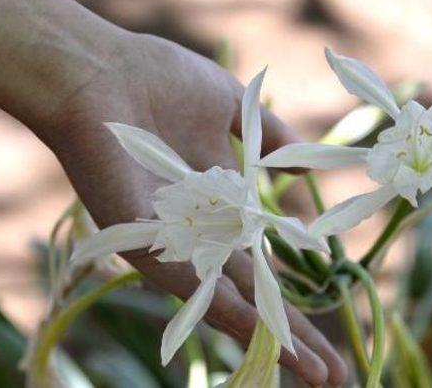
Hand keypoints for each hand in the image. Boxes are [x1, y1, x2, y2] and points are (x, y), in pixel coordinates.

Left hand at [40, 32, 346, 386]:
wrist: (98, 73)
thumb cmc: (159, 80)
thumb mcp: (232, 106)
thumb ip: (273, 137)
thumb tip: (304, 177)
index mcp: (222, 203)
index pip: (267, 257)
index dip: (296, 289)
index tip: (329, 315)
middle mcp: (201, 233)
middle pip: (257, 291)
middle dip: (294, 331)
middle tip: (333, 372)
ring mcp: (176, 243)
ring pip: (232, 301)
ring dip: (273, 337)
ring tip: (317, 374)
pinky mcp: (147, 245)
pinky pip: (192, 287)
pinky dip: (230, 315)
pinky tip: (266, 340)